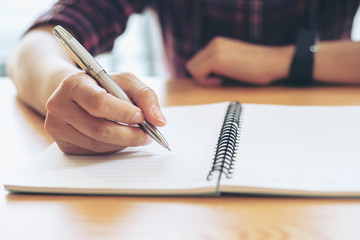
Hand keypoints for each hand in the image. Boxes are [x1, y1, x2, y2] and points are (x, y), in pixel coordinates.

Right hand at [44, 72, 166, 154]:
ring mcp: (57, 127)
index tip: (141, 117)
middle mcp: (59, 105)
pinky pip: (94, 152)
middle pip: (99, 129)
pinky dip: (112, 148)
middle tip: (147, 135)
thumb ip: (145, 95)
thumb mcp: (124, 81)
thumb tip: (159, 120)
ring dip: (123, 143)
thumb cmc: (102, 85)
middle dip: (130, 135)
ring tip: (136, 135)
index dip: (123, 113)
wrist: (74, 94)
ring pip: (99, 145)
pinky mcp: (63, 145)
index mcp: (74, 84)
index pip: (99, 103)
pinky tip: (118, 138)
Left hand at [186, 36, 293, 85]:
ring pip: (192, 68)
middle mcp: (214, 43)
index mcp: (218, 42)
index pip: (197, 60)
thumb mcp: (234, 61)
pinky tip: (222, 81)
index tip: (219, 78)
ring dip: (203, 78)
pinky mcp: (217, 59)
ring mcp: (215, 50)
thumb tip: (206, 75)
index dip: (204, 73)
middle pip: (192, 64)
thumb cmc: (259, 66)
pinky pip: (198, 74)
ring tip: (221, 80)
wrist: (274, 62)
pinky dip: (207, 82)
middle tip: (219, 80)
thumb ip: (220, 63)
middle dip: (202, 76)